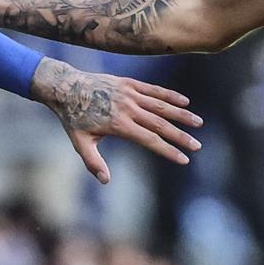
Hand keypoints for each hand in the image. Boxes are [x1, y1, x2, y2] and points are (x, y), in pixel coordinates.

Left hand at [30, 58, 202, 184]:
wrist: (66, 87)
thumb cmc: (73, 117)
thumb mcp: (79, 142)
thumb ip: (93, 162)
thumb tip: (105, 181)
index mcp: (119, 124)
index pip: (150, 140)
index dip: (168, 150)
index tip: (183, 159)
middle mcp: (127, 109)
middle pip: (160, 124)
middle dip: (181, 136)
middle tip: (197, 146)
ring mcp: (129, 94)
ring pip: (161, 105)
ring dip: (181, 115)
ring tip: (198, 123)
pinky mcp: (128, 83)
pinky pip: (153, 90)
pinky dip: (169, 96)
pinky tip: (185, 102)